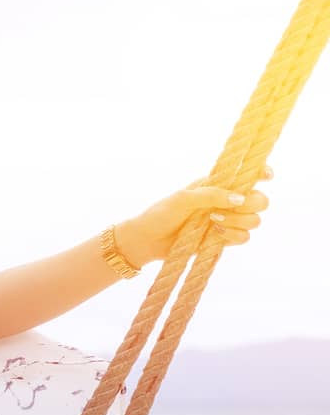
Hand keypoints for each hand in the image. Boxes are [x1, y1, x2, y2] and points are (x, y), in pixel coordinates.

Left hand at [116, 165, 271, 267]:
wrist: (148, 240)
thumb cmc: (161, 214)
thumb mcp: (183, 198)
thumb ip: (211, 195)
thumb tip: (239, 198)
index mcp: (218, 184)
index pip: (248, 175)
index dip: (262, 173)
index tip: (266, 176)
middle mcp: (226, 201)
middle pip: (261, 200)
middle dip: (251, 203)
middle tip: (230, 207)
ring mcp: (227, 220)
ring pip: (255, 220)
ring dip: (238, 221)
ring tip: (213, 222)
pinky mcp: (223, 239)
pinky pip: (244, 237)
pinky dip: (233, 236)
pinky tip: (215, 234)